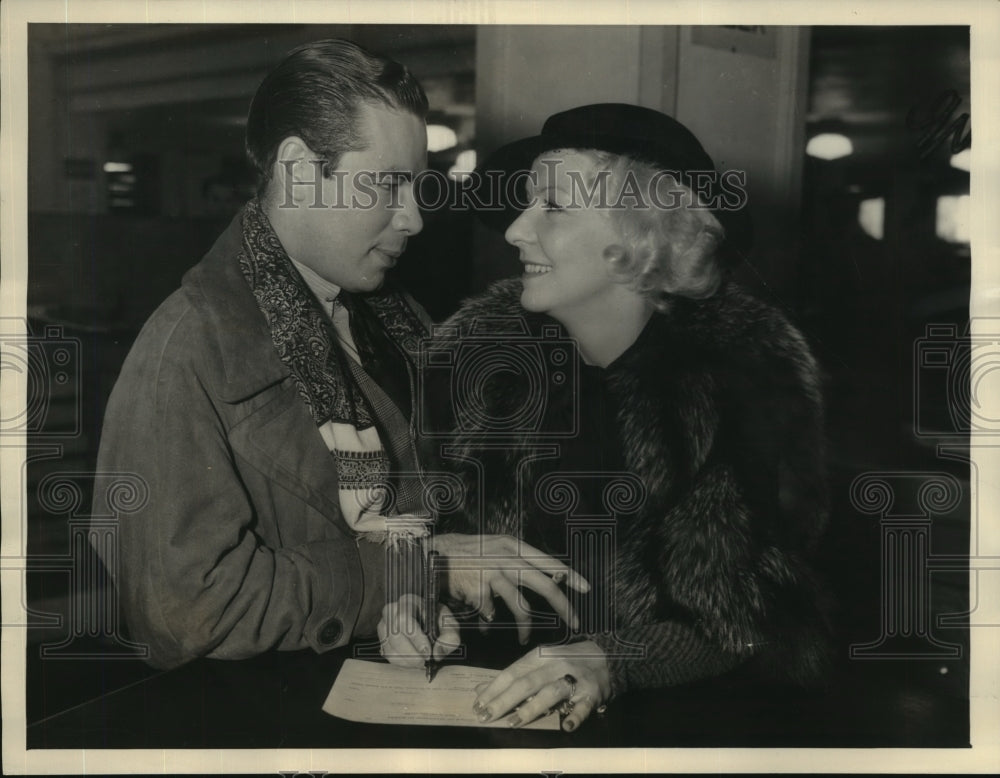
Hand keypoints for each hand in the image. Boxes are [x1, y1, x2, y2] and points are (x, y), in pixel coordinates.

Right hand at [377, 593, 460, 667]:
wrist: (429, 622)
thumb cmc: (438, 621)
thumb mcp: (450, 625)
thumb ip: (450, 637)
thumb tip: (438, 652)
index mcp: (408, 602)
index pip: (405, 619)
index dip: (416, 638)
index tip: (428, 651)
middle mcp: (391, 612)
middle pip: (394, 635)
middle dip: (410, 653)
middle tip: (424, 661)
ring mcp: (384, 626)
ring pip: (389, 647)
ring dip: (406, 660)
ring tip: (420, 662)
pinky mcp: (382, 640)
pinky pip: (387, 654)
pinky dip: (401, 663)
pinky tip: (412, 662)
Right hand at [430, 533, 589, 643]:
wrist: (432, 556)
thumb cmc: (466, 552)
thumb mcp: (494, 547)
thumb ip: (518, 560)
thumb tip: (549, 577)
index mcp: (512, 545)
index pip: (548, 561)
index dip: (570, 576)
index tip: (585, 589)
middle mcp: (506, 557)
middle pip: (544, 584)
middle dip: (563, 606)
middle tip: (574, 622)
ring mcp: (492, 573)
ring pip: (521, 607)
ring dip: (525, 627)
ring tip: (523, 638)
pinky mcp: (478, 590)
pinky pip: (492, 615)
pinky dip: (490, 624)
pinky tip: (485, 625)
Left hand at [472, 640, 609, 731]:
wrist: (606, 655)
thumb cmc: (565, 661)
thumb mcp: (539, 662)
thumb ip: (512, 676)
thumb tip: (480, 690)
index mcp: (540, 656)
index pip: (512, 673)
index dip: (493, 689)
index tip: (477, 704)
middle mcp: (555, 665)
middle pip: (526, 683)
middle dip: (503, 700)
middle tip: (486, 716)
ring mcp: (575, 679)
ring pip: (550, 692)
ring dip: (531, 708)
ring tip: (513, 722)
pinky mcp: (592, 694)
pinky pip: (583, 706)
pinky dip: (575, 716)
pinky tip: (565, 726)